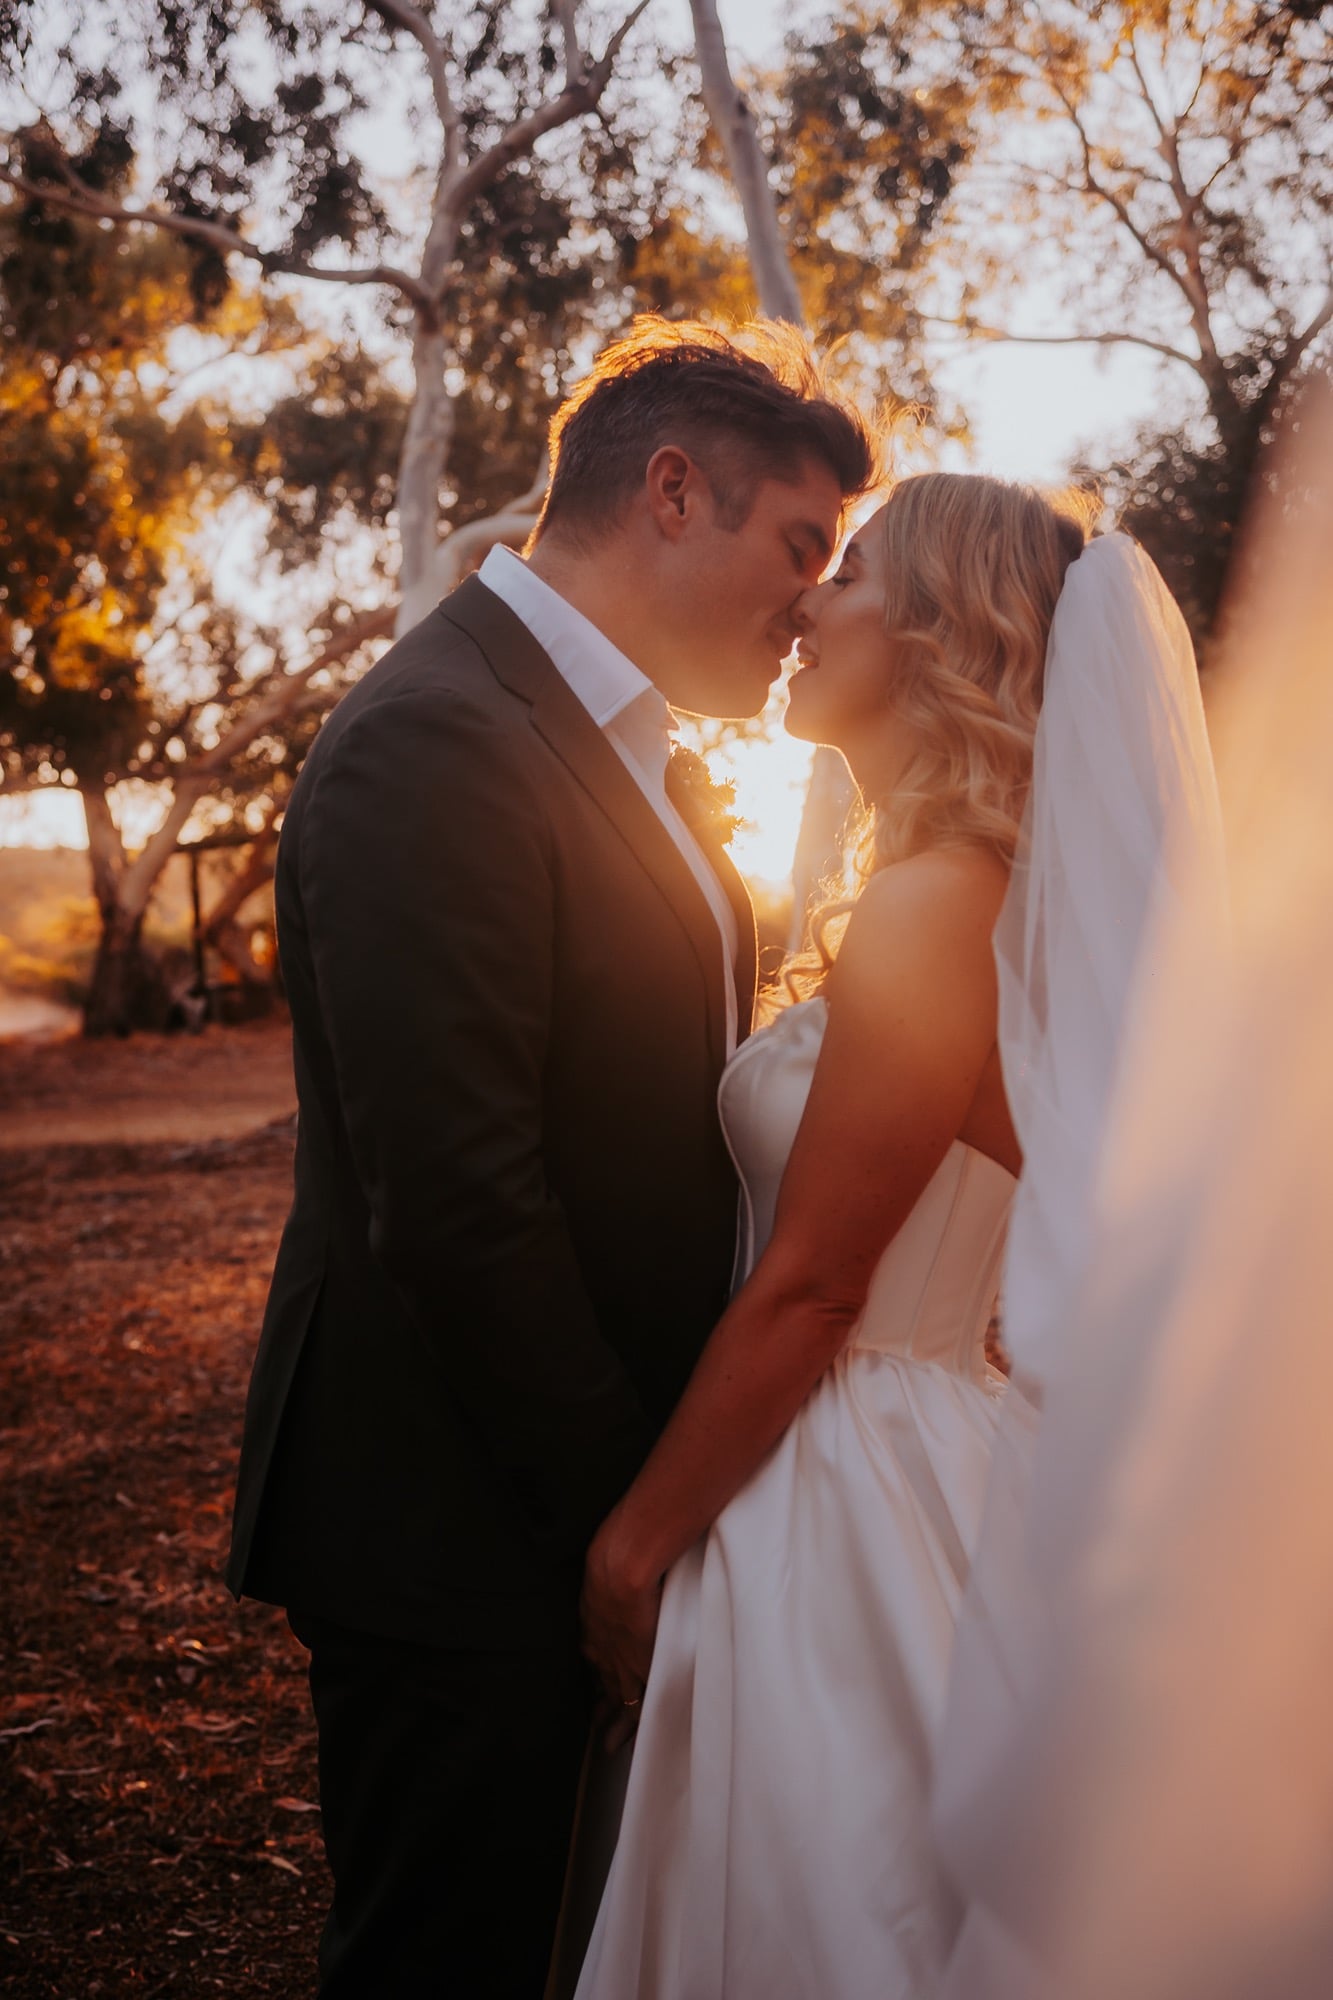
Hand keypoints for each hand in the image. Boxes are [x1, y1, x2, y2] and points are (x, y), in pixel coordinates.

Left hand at [579, 1509, 662, 1724]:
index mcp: (594, 1620)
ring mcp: (616, 1659)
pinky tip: (624, 1741)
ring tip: (609, 1743)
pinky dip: (628, 1726)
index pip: (594, 1652)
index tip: (596, 1681)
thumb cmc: (621, 1553)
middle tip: (597, 1722)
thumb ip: (619, 1572)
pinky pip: (632, 1706)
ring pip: (614, 1697)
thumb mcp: (610, 1565)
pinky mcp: (636, 1670)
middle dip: (599, 1701)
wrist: (624, 1565)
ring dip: (613, 1721)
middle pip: (600, 1679)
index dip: (596, 1668)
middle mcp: (599, 1645)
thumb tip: (631, 1557)